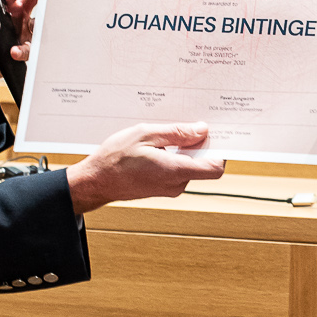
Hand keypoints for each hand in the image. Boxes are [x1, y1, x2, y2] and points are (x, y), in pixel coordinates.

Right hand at [65, 123, 225, 213]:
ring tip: (163, 137)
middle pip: (204, 165)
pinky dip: (174, 157)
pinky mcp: (162, 188)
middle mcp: (176, 184)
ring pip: (190, 167)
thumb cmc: (115, 159)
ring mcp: (169, 188)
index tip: (217, 135)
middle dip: (199, 145)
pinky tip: (157, 147)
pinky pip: (178, 171)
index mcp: (175, 171)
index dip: (220, 150)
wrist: (96, 181)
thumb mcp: (146, 134)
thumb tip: (201, 130)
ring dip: (183, 151)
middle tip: (186, 127)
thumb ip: (177, 133)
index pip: (215, 168)